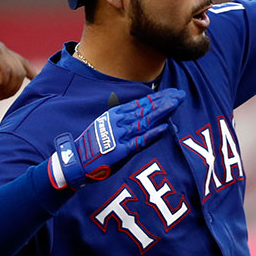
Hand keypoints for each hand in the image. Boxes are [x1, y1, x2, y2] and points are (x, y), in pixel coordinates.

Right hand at [49, 89, 184, 189]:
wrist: (75, 162)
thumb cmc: (92, 147)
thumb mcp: (106, 126)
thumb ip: (123, 121)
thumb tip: (140, 116)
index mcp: (115, 115)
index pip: (141, 104)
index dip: (158, 98)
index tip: (173, 93)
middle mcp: (118, 122)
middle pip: (145, 110)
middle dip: (164, 102)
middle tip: (180, 95)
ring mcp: (119, 136)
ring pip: (144, 122)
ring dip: (160, 112)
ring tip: (175, 104)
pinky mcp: (120, 152)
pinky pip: (139, 142)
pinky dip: (151, 135)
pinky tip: (163, 128)